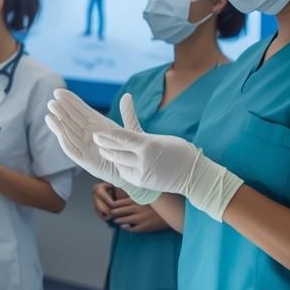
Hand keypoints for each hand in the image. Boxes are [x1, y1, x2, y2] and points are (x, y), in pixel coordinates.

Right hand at [44, 91, 158, 204]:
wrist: (133, 170)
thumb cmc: (131, 151)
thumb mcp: (130, 130)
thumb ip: (128, 113)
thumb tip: (127, 95)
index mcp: (97, 124)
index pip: (81, 110)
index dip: (70, 101)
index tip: (59, 91)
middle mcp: (88, 133)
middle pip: (71, 119)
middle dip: (61, 110)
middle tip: (52, 101)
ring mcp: (84, 145)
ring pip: (68, 131)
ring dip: (59, 122)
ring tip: (50, 112)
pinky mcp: (83, 158)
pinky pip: (70, 146)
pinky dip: (61, 136)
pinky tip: (54, 125)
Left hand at [92, 123, 242, 222]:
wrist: (194, 175)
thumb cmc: (179, 151)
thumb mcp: (160, 137)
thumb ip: (138, 130)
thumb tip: (125, 106)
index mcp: (148, 145)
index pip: (121, 138)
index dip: (107, 136)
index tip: (97, 134)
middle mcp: (142, 160)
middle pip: (115, 151)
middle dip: (104, 145)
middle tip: (96, 139)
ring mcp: (141, 173)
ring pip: (118, 163)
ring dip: (110, 156)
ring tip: (105, 149)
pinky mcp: (141, 183)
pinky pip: (124, 174)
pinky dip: (121, 167)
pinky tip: (119, 162)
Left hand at [111, 200, 167, 232]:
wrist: (172, 213)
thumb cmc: (159, 203)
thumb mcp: (147, 196)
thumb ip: (137, 196)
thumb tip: (126, 195)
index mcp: (138, 200)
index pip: (120, 203)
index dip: (113, 205)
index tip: (110, 206)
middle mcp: (138, 208)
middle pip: (119, 211)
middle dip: (113, 213)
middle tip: (110, 214)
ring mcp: (141, 218)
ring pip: (124, 220)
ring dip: (118, 221)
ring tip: (116, 220)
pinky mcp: (145, 226)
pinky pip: (132, 229)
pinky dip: (126, 228)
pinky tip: (124, 226)